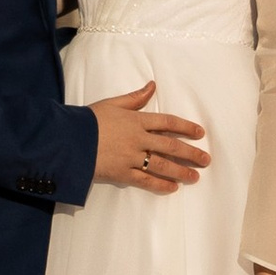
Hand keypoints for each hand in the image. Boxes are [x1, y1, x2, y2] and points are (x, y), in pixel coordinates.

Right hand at [91, 78, 208, 193]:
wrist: (69, 139)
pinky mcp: (122, 173)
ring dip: (181, 171)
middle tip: (206, 160)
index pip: (168, 122)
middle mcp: (138, 139)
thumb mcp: (112, 103)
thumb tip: (152, 86)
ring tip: (195, 177)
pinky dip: (160, 185)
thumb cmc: (89, 119)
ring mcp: (131, 157)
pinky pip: (145, 180)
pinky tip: (172, 188)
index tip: (200, 133)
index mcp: (136, 120)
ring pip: (162, 165)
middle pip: (170, 146)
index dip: (186, 127)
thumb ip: (135, 97)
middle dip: (190, 153)